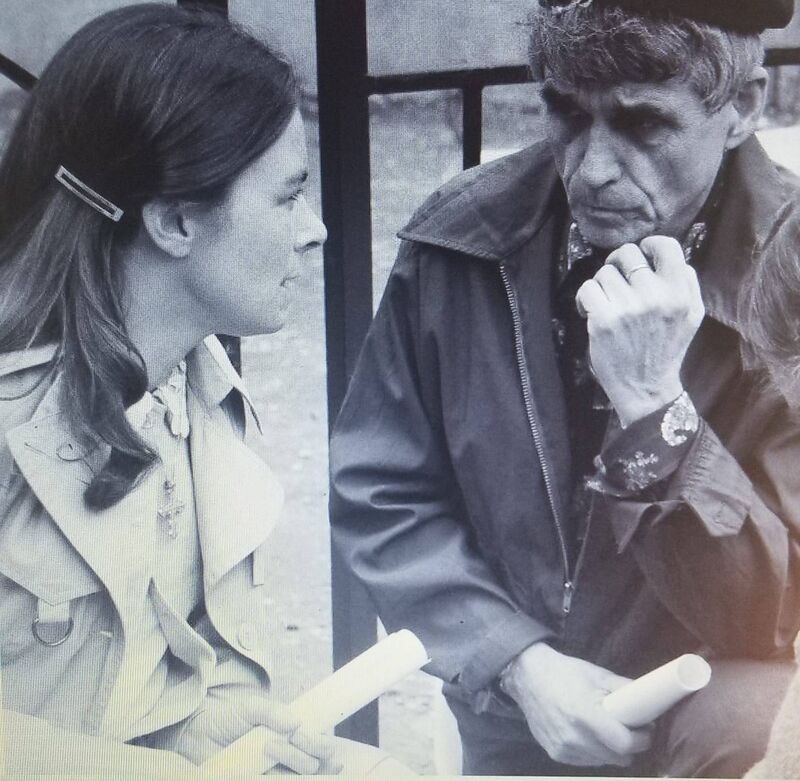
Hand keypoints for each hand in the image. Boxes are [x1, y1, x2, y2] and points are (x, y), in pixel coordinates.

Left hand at [172, 685, 341, 773]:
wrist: (198, 734)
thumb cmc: (228, 719)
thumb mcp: (250, 707)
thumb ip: (272, 712)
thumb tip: (295, 722)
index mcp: (293, 736)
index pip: (321, 745)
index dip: (322, 743)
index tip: (304, 731)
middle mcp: (289, 757)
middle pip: (317, 763)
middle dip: (311, 747)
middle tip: (293, 735)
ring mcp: (276, 773)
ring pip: (302, 775)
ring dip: (292, 758)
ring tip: (268, 745)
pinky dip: (282, 776)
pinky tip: (266, 767)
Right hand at [501, 643, 651, 766]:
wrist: (528, 678)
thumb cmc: (565, 673)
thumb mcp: (597, 674)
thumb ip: (624, 688)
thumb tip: (649, 698)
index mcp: (585, 714)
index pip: (625, 744)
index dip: (641, 739)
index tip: (645, 729)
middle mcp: (574, 737)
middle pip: (619, 758)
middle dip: (630, 746)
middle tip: (629, 729)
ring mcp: (564, 749)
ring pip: (604, 761)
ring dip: (611, 750)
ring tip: (607, 730)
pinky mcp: (556, 754)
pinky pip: (587, 761)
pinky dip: (594, 751)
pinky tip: (589, 734)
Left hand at [575, 236, 704, 426]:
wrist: (646, 388)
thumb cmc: (666, 349)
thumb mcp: (691, 315)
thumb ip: (686, 282)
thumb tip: (669, 253)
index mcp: (680, 293)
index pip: (666, 246)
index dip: (649, 245)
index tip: (640, 257)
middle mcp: (656, 297)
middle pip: (628, 253)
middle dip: (618, 263)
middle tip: (617, 280)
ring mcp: (628, 308)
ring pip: (604, 272)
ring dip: (602, 285)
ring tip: (607, 302)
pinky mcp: (603, 320)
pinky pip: (587, 288)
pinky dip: (584, 298)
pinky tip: (591, 311)